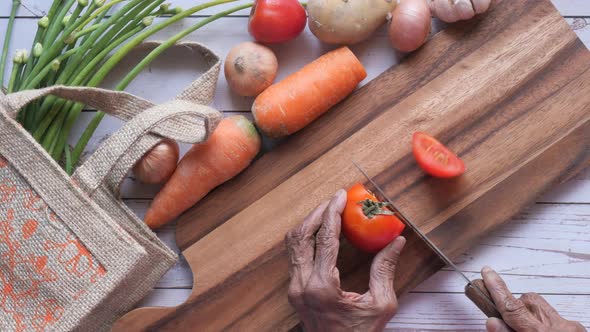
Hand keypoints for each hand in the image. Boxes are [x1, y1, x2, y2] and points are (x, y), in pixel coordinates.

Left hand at [285, 189, 406, 331]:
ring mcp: (294, 288)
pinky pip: (294, 255)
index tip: (341, 196)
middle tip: (333, 199)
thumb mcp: (380, 305)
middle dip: (317, 213)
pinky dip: (305, 238)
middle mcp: (302, 285)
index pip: (325, 239)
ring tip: (326, 211)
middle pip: (301, 236)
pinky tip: (319, 232)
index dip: (332, 213)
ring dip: (308, 224)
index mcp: (322, 287)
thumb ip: (385, 270)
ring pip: (293, 244)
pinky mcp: (294, 290)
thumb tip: (396, 240)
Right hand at [482, 266, 586, 331]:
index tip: (487, 272)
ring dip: (530, 317)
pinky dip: (544, 327)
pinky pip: (555, 321)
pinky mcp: (578, 330)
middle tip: (504, 323)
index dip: (497, 289)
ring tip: (524, 329)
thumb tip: (493, 322)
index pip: (514, 308)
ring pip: (543, 309)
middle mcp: (561, 328)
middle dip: (515, 308)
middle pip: (530, 302)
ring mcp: (572, 328)